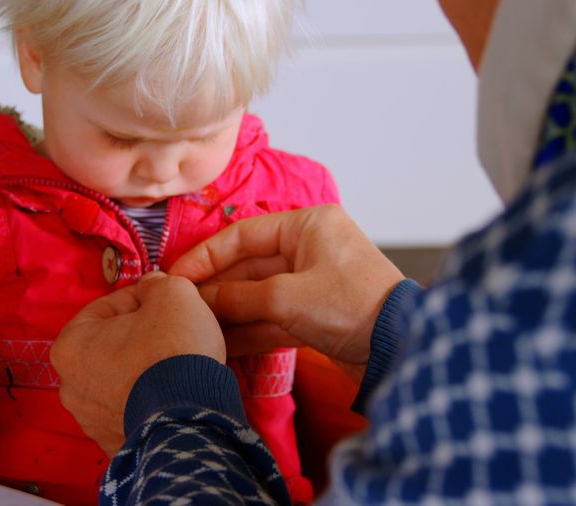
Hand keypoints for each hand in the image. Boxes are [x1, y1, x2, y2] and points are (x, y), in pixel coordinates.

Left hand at [51, 272, 225, 455]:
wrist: (191, 418)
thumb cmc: (172, 349)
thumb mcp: (172, 293)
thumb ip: (156, 283)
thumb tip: (152, 287)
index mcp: (69, 346)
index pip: (106, 308)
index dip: (140, 298)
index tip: (164, 300)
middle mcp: (69, 387)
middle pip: (109, 345)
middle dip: (139, 335)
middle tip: (172, 331)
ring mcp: (90, 420)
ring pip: (119, 379)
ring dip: (143, 368)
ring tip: (176, 363)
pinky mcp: (113, 443)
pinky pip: (130, 410)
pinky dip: (148, 399)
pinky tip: (173, 392)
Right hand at [170, 205, 403, 381]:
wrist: (399, 349)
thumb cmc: (350, 306)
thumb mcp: (286, 297)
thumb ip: (237, 296)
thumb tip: (198, 298)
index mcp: (309, 225)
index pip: (243, 235)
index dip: (206, 256)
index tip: (176, 277)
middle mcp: (311, 248)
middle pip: (249, 266)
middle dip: (215, 289)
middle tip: (180, 306)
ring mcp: (314, 283)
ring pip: (259, 295)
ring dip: (229, 312)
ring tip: (193, 327)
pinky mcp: (318, 315)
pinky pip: (273, 318)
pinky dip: (249, 330)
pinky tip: (219, 343)